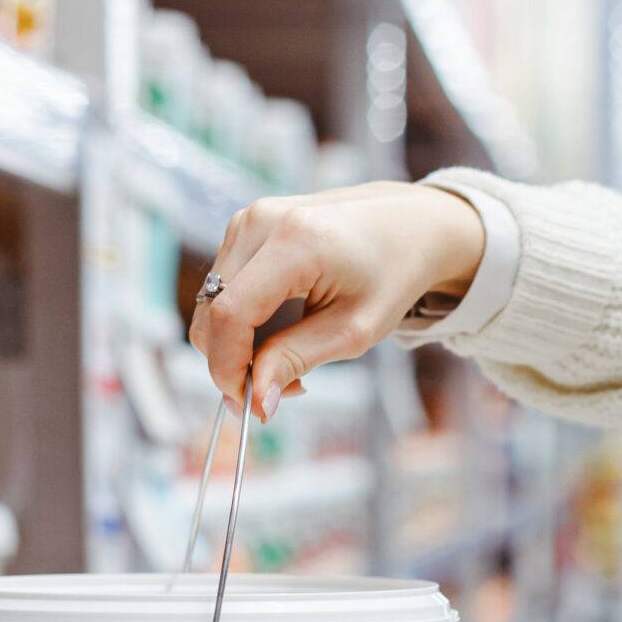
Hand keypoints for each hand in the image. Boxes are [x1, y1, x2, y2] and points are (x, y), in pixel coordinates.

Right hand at [188, 182, 487, 414]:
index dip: (227, 366)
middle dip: (232, 361)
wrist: (409, 224)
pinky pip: (224, 286)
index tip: (247, 404)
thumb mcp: (355, 330)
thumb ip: (297, 360)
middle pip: (211, 309)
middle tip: (280, 389)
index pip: (231, 313)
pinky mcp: (246, 224)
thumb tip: (256, 400)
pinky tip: (282, 330)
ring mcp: (249, 217)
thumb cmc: (391, 274)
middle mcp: (262, 220)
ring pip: (212, 301)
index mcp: (296, 242)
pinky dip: (243, 320)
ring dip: (238, 342)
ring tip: (291, 358)